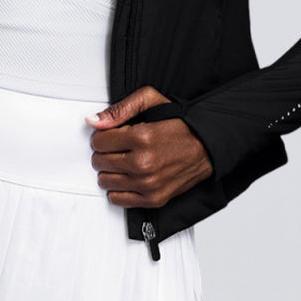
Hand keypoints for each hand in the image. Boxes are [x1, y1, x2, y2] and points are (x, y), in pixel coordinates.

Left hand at [85, 85, 213, 208]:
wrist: (207, 147)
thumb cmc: (180, 125)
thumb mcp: (151, 101)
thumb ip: (120, 109)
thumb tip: (94, 121)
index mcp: (142, 138)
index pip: (98, 141)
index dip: (103, 136)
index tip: (112, 135)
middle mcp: (144, 164)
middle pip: (99, 162)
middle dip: (105, 152)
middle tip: (119, 147)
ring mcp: (148, 184)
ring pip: (105, 181)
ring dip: (110, 170)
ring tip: (124, 161)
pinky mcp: (153, 199)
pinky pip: (117, 199)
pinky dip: (118, 188)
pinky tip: (128, 176)